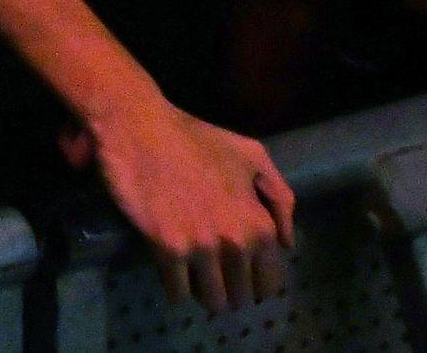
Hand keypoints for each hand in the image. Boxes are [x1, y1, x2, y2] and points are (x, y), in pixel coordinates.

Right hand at [74, 96, 294, 311]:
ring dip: (205, 294)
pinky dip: (176, 288)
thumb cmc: (195, 139)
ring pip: (212, 300)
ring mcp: (202, 247)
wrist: (139, 127)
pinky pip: (178, 293)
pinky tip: (172, 271)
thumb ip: (280, 198)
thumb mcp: (252, 155)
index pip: (270, 280)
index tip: (243, 277)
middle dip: (231, 290)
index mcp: (259, 223)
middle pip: (240, 295)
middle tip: (216, 277)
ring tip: (195, 278)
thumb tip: (286, 245)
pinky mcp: (168, 249)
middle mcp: (237, 241)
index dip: (257, 283)